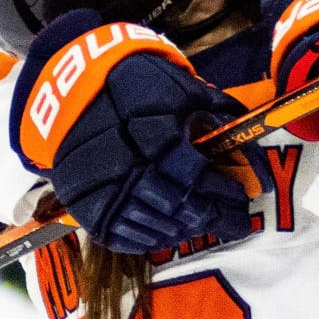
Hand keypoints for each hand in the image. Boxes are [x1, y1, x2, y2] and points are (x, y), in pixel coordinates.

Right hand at [14, 10, 270, 252]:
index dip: (225, 196)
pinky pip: (122, 236)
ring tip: (203, 223)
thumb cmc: (134, 80)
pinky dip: (151, 238)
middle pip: (180, 209)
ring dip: (185, 229)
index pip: (199, 180)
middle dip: (212, 218)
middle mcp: (128, 168)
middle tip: (232, 221)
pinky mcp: (86, 206)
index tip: (243, 201)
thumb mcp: (180, 86)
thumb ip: (215, 112)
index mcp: (154, 136)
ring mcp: (103, 192)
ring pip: (154, 227)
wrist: (71, 86)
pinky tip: (169, 230)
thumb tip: (247, 140)